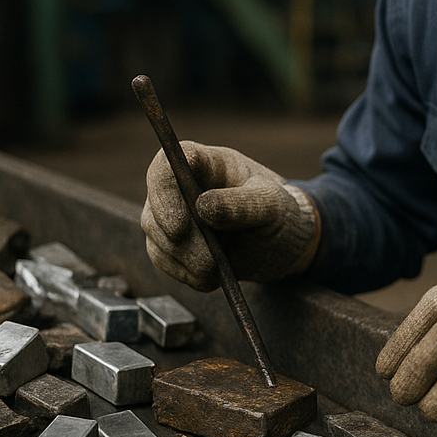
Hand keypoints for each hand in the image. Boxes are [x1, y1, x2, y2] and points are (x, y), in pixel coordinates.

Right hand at [141, 141, 318, 291]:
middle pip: (156, 204)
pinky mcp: (169, 243)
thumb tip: (204, 207)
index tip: (183, 222)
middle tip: (210, 259)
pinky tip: (212, 274)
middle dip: (181, 237)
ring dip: (188, 258)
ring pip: (156, 236)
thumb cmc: (278, 213)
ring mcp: (171, 214)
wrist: (280, 244)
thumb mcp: (272, 205)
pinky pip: (163, 260)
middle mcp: (183, 185)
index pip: (169, 162)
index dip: (165, 188)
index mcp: (208, 164)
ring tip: (219, 265)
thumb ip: (242, 204)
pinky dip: (188, 273)